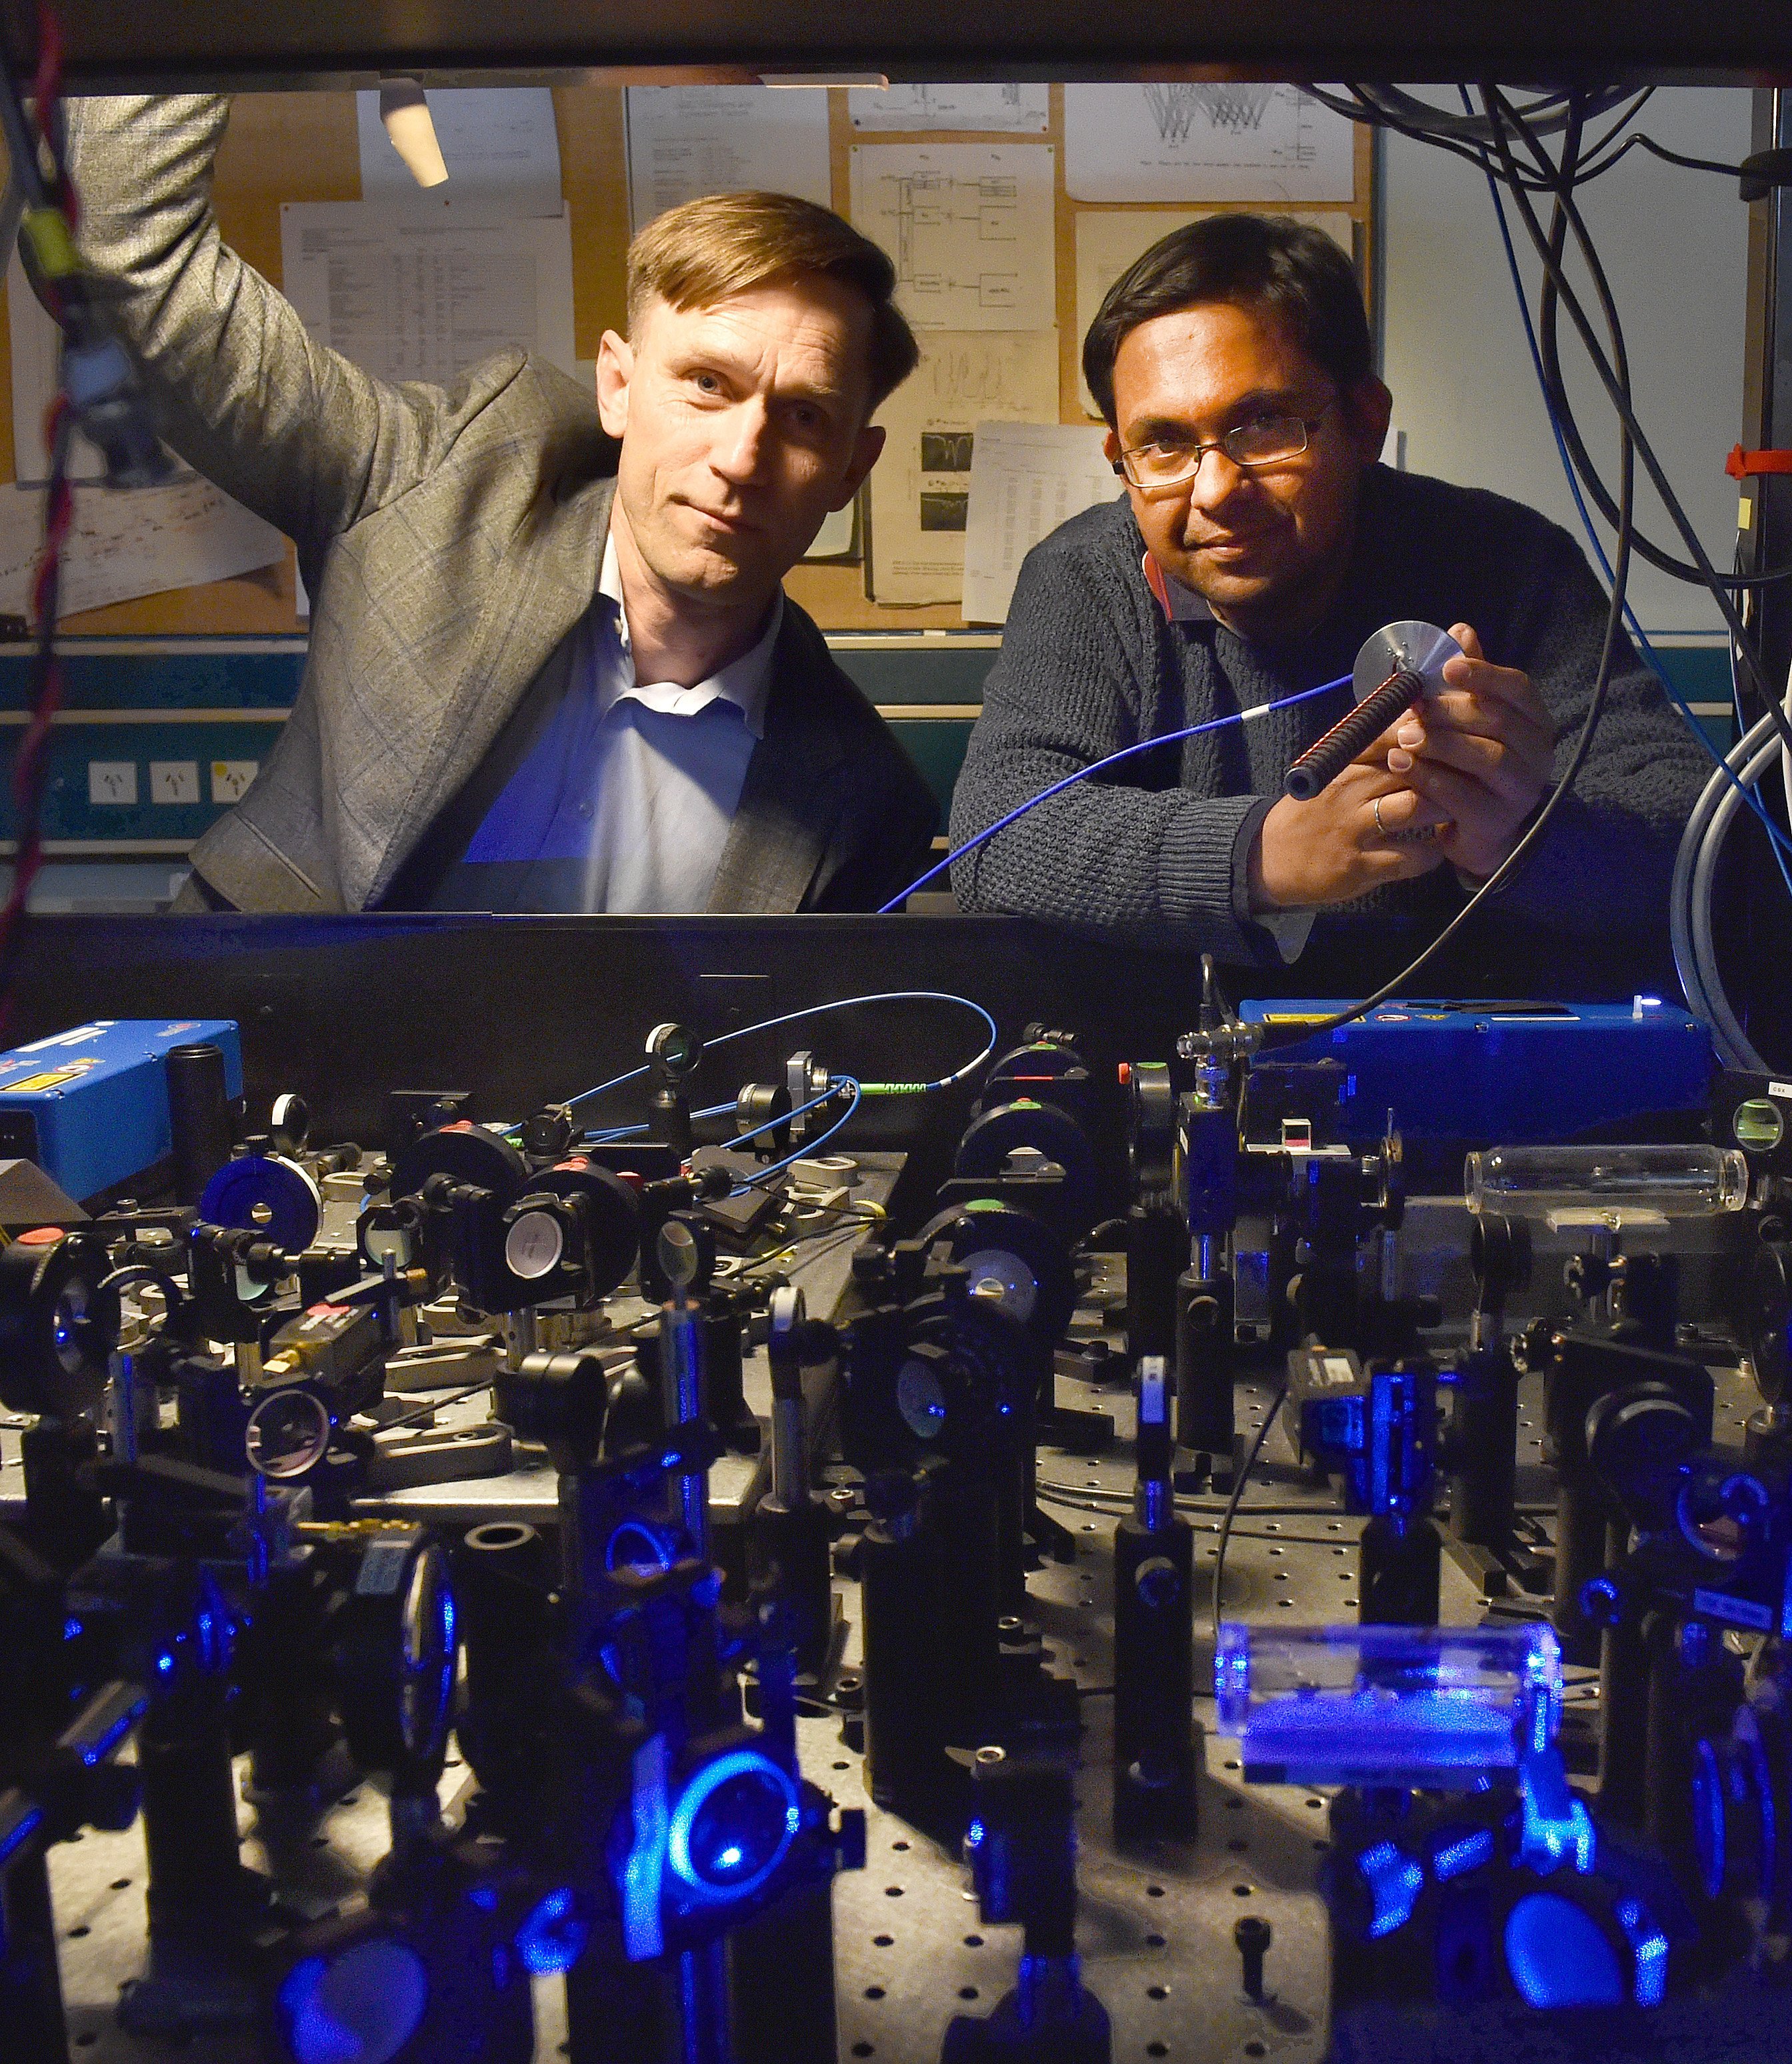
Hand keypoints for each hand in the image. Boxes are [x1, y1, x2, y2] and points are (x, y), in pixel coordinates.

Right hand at [1250, 755, 1451, 912]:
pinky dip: (1431, 854)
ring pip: (1414, 808)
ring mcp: (1352, 829)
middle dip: (1448, 770)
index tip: (1454, 740)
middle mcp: (1347, 791)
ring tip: (1455, 812)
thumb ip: (1372, 752)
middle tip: (1470, 778)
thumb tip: (1418, 723)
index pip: (1393, 736)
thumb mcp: (1333, 773)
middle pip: (1411, 768)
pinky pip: (1410, 857)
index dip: (1430, 736)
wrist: (1269, 859)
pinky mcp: (1358, 867)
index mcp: (1343, 764)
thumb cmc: (1312, 812)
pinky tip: (1434, 851)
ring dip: (1443, 809)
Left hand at [1382, 623, 1555, 880]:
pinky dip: (1429, 777)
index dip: (1483, 674)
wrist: (1474, 828)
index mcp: (1535, 720)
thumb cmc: (1470, 765)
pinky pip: (1463, 794)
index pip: (1518, 688)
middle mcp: (1539, 753)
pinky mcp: (1498, 821)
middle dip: (1449, 711)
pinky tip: (1401, 763)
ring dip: (1440, 743)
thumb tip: (1460, 629)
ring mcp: (1523, 789)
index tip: (1447, 668)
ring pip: (1486, 757)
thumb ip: (1467, 679)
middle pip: (1497, 721)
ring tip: (1403, 737)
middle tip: (1412, 707)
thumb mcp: (1469, 719)